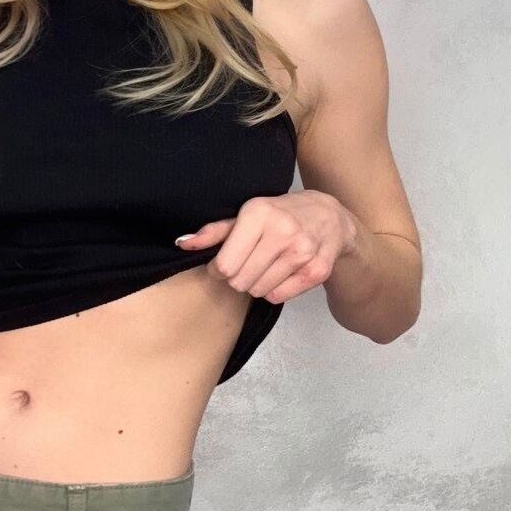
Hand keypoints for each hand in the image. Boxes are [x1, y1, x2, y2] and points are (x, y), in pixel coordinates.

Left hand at [174, 190, 357, 304]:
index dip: (218, 269)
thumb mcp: (245, 215)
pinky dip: (274, 290)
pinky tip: (281, 272)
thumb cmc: (279, 215)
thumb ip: (214, 231)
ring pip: (258, 291)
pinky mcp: (317, 271)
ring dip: (256, 284)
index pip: (224, 265)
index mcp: (259, 214)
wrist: (329, 217)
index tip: (224, 263)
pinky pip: (278, 297)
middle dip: (237, 277)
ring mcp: (302, 252)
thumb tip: (182, 243)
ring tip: (265, 266)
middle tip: (247, 264)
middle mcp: (282, 231)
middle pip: (239, 281)